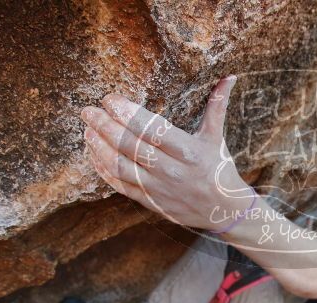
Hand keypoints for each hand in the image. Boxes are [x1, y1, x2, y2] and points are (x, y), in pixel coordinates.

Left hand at [79, 75, 251, 229]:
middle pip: (130, 145)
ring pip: (120, 166)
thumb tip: (229, 76)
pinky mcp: (151, 202)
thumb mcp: (217, 137)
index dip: (126, 112)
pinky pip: (121, 185)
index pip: (150, 128)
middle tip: (88, 111)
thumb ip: (218, 105)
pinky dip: (104, 170)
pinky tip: (94, 155)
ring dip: (99, 147)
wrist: (224, 211)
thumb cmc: (219, 170)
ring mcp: (158, 189)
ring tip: (87, 130)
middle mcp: (171, 170)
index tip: (109, 99)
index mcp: (188, 151)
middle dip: (104, 125)